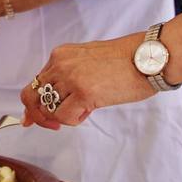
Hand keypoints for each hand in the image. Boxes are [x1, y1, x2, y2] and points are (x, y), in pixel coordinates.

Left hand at [19, 32, 151, 129]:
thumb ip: (69, 77)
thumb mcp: (89, 61)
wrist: (149, 57)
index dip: (33, 104)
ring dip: (63, 117)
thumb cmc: (127, 61)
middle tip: (54, 126)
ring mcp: (71, 77)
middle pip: (32, 97)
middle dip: (39, 117)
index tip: (32, 120)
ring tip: (85, 109)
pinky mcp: (84, 92)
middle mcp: (61, 64)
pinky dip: (74, 120)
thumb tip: (53, 101)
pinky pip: (64, 117)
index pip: (35, 83)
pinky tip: (89, 111)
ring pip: (48, 109)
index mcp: (61, 55)